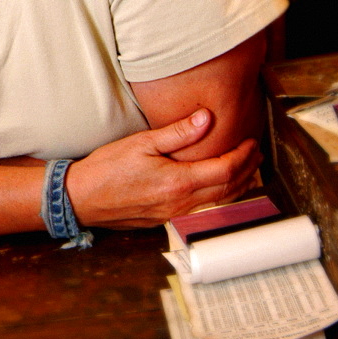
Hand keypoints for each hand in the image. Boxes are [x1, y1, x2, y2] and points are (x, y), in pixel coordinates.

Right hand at [65, 109, 261, 229]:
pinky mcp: (164, 219)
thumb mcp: (141, 143)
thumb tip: (206, 118)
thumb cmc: (107, 169)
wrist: (82, 197)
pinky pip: (201, 208)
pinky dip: (217, 195)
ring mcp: (173, 214)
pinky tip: (215, 184)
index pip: (225, 171)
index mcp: (178, 182)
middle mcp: (180, 203)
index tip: (251, 142)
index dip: (243, 156)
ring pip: (217, 202)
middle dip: (247, 170)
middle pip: (228, 189)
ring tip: (245, 168)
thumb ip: (176, 132)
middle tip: (255, 153)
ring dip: (236, 185)